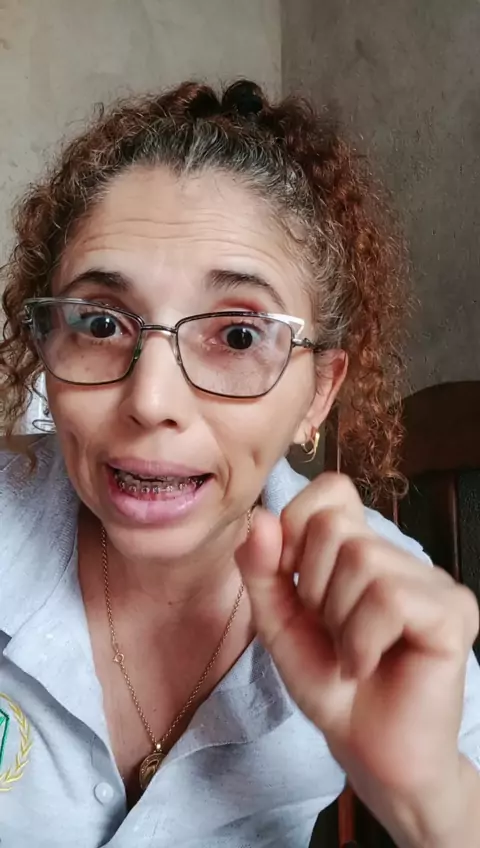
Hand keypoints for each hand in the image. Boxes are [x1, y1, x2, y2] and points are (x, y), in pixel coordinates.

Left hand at [236, 474, 478, 833]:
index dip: (298, 526)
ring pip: (362, 560)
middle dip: (311, 587)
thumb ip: (261, 569)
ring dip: (339, 621)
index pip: (331, 489)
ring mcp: (432, 580)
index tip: (293, 580)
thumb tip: (261, 518)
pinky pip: (389, 598)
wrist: (367, 751)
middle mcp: (400, 555)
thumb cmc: (329, 682)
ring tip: (352, 653)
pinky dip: (362, 640)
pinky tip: (367, 665)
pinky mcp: (453, 611)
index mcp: (361, 547)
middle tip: (331, 631)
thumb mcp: (278, 621)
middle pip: (334, 525)